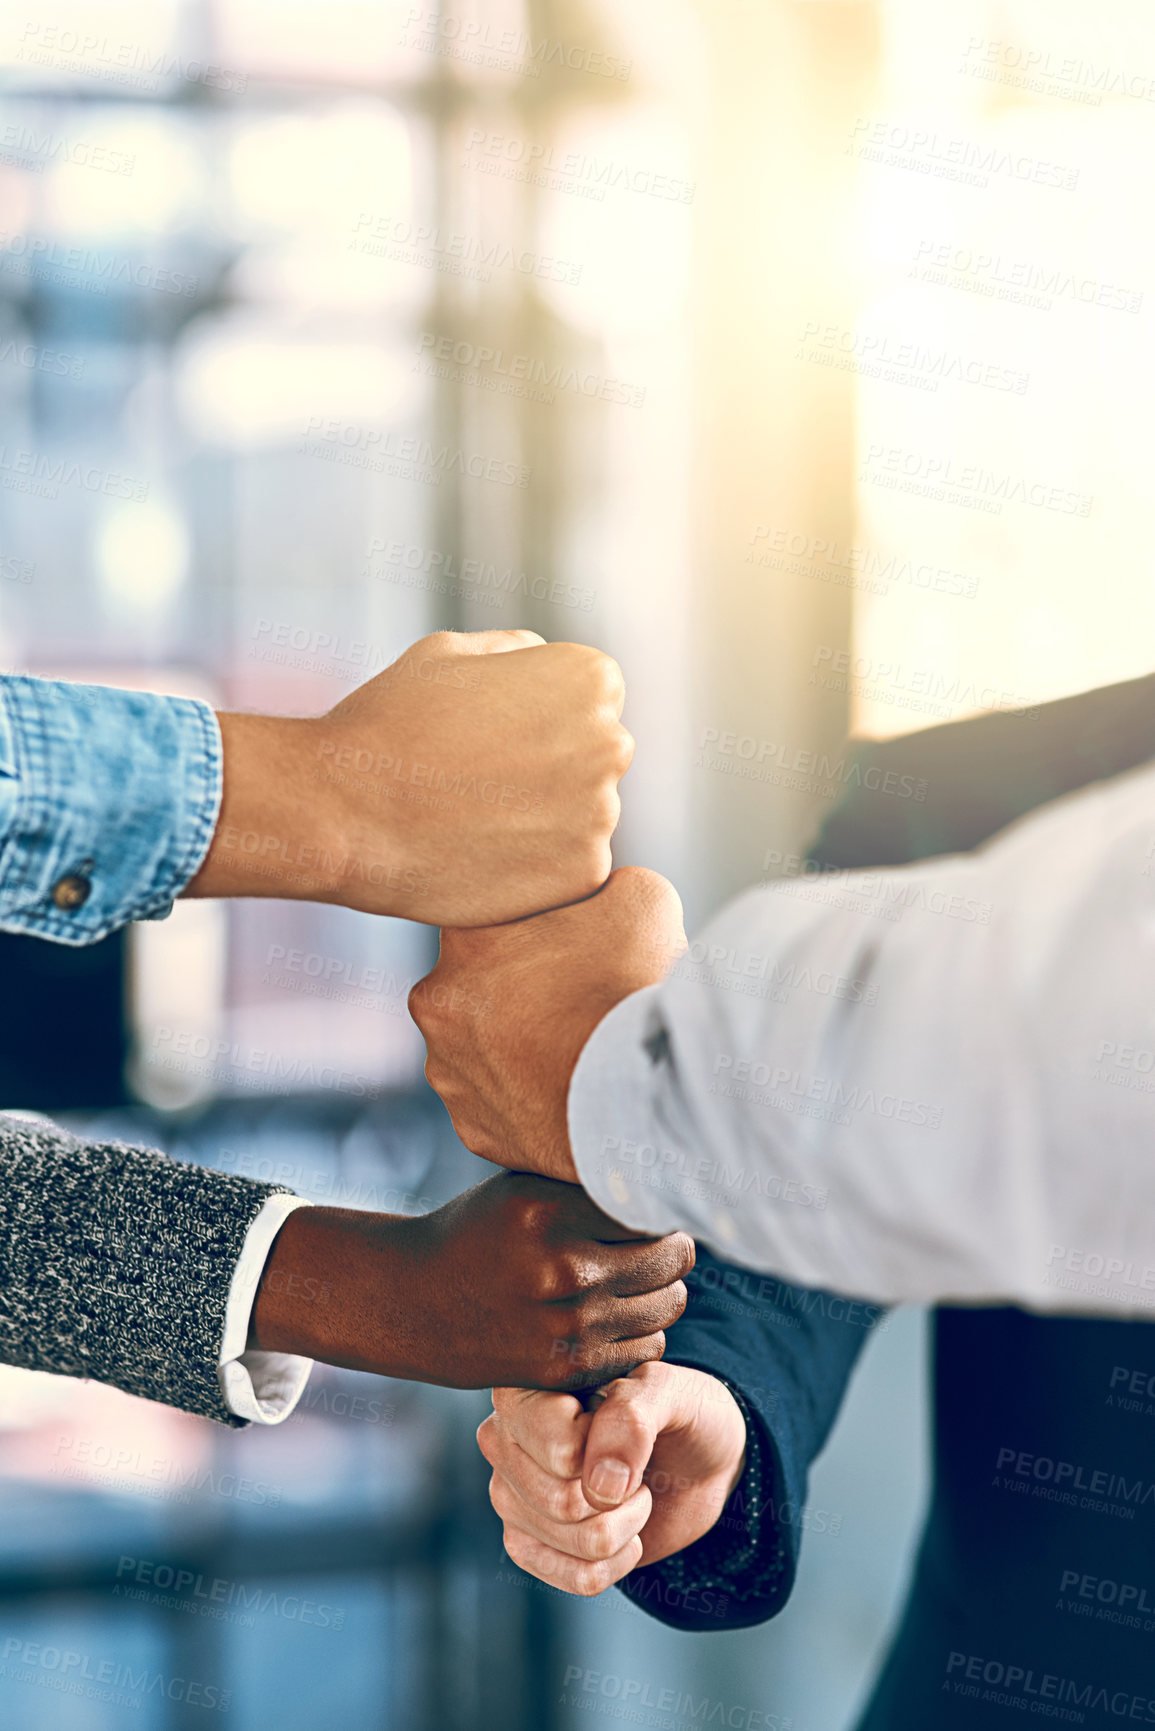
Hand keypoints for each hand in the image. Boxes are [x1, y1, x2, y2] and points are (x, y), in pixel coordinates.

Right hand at [186, 629, 633, 925]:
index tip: (488, 735)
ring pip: (586, 815)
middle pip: (596, 757)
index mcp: (590, 677)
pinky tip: (482, 855)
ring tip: (472, 820)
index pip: (594, 699)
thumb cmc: (388, 724)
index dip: (535, 717)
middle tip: (478, 783)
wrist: (345, 811)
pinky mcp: (584, 872)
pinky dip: (537, 867)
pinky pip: (573, 867)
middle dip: (552, 767)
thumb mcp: (448, 652)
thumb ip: (514, 650)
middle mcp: (610, 741)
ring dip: (545, 819)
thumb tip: (544, 659)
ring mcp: (602, 811)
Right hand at [250, 1171, 694, 1389]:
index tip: (663, 1203)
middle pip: (670, 1256)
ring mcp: (565, 1324)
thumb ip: (588, 1185)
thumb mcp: (522, 1189)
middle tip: (670, 1240)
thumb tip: (670, 1169)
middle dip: (677, 1247)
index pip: (650, 1204)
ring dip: (667, 1290)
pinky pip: (647, 1347)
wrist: (413, 1302)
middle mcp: (561, 1267)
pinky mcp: (565, 1367)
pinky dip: (646, 1330)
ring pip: (667, 1304)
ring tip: (650, 1278)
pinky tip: (624, 1314)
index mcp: (548, 1210)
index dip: (663, 1203)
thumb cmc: (479, 1233)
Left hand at [410, 866, 685, 1181]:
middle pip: (478, 981)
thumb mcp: (636, 894)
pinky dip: (525, 1095)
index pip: (490, 914)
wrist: (646, 1096)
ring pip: (480, 1046)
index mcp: (462, 935)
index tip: (568, 936)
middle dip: (518, 984)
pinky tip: (566, 1086)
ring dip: (515, 1042)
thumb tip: (595, 894)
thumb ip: (597, 885)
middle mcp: (437, 1003)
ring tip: (575, 1044)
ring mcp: (450, 1073)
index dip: (534, 923)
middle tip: (577, 992)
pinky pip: (495, 1102)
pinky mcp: (472, 1129)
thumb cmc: (636, 986)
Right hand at [478, 1361, 746, 1594]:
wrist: (694, 1460)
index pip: (559, 1447)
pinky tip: (625, 1531)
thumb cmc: (675, 1411)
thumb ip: (632, 1418)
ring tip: (633, 1491)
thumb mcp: (668, 1391)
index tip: (624, 1422)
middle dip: (623, 1492)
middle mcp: (504, 1440)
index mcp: (526, 1390)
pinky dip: (621, 1560)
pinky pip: (579, 1577)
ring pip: (574, 1542)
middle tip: (634, 1464)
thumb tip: (598, 1489)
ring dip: (627, 1524)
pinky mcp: (526, 1544)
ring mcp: (509, 1495)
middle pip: (563, 1502)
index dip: (607, 1447)